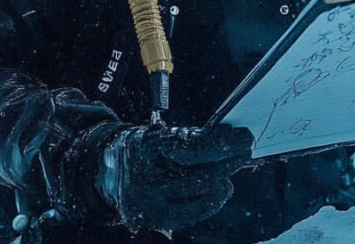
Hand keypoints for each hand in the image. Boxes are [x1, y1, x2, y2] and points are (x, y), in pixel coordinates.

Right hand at [95, 124, 253, 230]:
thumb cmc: (146, 149)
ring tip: (227, 173)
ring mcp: (149, 204)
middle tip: (244, 150)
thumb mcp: (162, 134)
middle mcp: (146, 179)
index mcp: (147, 148)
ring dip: (223, 183)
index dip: (224, 144)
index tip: (245, 138)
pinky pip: (194, 214)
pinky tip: (218, 189)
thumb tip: (237, 141)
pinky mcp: (154, 220)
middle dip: (230, 162)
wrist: (109, 171)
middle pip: (204, 177)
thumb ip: (195, 139)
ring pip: (204, 198)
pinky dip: (211, 201)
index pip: (194, 148)